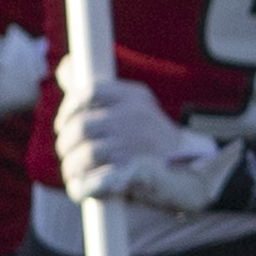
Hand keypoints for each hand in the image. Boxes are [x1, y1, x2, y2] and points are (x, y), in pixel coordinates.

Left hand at [55, 74, 241, 222]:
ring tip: (73, 173)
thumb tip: (63, 67)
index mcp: (134, 97)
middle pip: (81, 127)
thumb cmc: (154, 139)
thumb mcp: (135, 106)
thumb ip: (99, 92)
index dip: (68, 110)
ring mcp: (132, 146)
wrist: (192, 170)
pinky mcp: (131, 175)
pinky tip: (81, 188)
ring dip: (71, 168)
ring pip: (84, 156)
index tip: (63, 124)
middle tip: (67, 153)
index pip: (89, 92)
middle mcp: (133, 118)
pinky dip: (81, 188)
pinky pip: (92, 182)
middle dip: (66, 144)